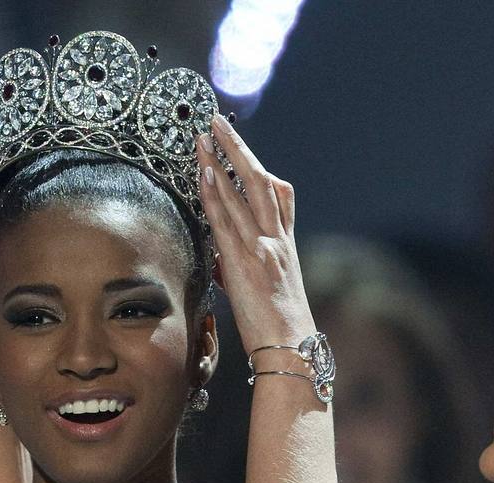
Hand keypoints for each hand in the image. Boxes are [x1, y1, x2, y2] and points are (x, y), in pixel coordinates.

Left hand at [195, 116, 316, 354]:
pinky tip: (205, 174)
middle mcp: (278, 240)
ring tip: (202, 138)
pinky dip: (216, 194)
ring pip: (242, 194)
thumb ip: (248, 266)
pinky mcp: (246, 261)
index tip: (243, 150)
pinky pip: (227, 220)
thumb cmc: (280, 329)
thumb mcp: (270, 291)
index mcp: (286, 246)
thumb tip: (223, 257)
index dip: (261, 169)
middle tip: (218, 124)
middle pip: (261, 181)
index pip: (280, 197)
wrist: (291, 347)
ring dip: (220, 162)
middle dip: (239, 150)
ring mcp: (262, 247)